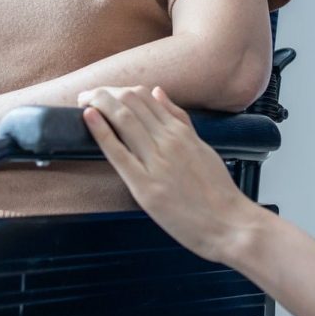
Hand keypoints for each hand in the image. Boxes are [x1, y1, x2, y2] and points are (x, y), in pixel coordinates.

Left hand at [79, 85, 260, 262]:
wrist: (231, 225)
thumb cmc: (218, 192)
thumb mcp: (202, 147)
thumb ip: (179, 120)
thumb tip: (158, 93)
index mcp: (181, 132)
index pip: (145, 97)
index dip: (119, 90)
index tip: (104, 92)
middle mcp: (168, 141)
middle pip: (130, 103)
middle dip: (104, 93)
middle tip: (87, 95)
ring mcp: (157, 163)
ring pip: (124, 119)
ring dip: (99, 103)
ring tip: (83, 100)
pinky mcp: (146, 187)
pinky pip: (119, 153)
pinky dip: (101, 131)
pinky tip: (88, 117)